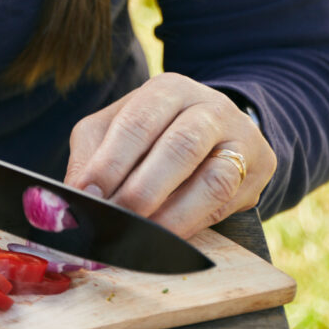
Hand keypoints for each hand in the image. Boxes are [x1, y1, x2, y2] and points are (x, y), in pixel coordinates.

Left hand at [65, 73, 274, 238]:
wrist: (218, 131)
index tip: (87, 196)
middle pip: (179, 147)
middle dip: (142, 191)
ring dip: (172, 215)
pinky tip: (166, 239)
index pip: (137, 123)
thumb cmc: (152, 133)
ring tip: (139, 236)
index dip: (110, 162)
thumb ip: (91, 159)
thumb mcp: (114, 132)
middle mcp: (209, 106)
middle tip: (113, 221)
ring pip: (212, 179)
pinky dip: (193, 223)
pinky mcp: (259, 169)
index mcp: (167, 90)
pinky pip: (227, 202)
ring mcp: (241, 137)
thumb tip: (69, 199)